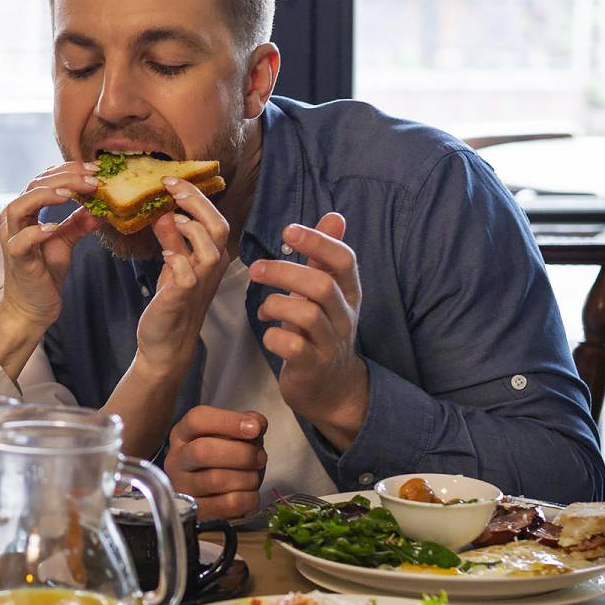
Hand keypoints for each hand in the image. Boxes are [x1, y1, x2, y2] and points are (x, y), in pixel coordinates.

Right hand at [0, 161, 99, 328]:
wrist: (32, 307)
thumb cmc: (44, 273)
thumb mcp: (65, 242)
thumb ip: (79, 222)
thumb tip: (102, 206)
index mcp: (26, 212)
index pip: (44, 180)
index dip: (69, 171)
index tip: (95, 170)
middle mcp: (15, 221)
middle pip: (33, 186)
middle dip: (65, 178)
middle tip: (93, 179)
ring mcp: (12, 239)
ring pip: (19, 206)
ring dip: (46, 197)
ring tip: (72, 195)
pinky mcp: (16, 259)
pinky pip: (21, 241)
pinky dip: (36, 232)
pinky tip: (54, 228)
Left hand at [133, 177, 231, 375]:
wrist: (165, 342)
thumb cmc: (172, 302)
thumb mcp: (173, 263)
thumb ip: (172, 238)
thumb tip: (166, 211)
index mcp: (211, 256)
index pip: (214, 218)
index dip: (195, 196)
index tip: (171, 180)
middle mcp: (212, 268)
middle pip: (218, 227)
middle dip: (196, 201)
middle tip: (170, 186)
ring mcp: (200, 284)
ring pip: (211, 250)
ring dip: (191, 230)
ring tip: (171, 219)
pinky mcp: (182, 298)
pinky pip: (187, 276)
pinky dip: (176, 259)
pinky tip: (164, 254)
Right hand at [165, 406, 267, 519]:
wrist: (214, 492)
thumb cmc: (225, 456)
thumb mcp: (234, 434)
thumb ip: (246, 423)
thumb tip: (256, 424)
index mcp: (182, 433)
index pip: (197, 419)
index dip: (228, 422)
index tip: (255, 429)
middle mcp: (176, 459)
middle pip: (203, 451)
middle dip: (241, 454)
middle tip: (261, 457)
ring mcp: (182, 487)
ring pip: (215, 480)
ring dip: (247, 477)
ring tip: (255, 476)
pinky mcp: (195, 512)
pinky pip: (227, 505)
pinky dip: (247, 499)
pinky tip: (250, 494)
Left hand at [249, 212, 368, 450]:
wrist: (332, 388)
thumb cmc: (322, 331)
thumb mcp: (328, 292)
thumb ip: (325, 257)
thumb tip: (335, 215)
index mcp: (349, 293)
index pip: (344, 260)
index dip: (318, 242)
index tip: (288, 230)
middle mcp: (345, 316)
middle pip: (322, 285)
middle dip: (285, 272)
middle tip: (255, 268)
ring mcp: (331, 344)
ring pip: (307, 315)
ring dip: (275, 304)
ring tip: (262, 307)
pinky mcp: (313, 367)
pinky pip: (293, 346)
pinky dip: (273, 335)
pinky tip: (267, 331)